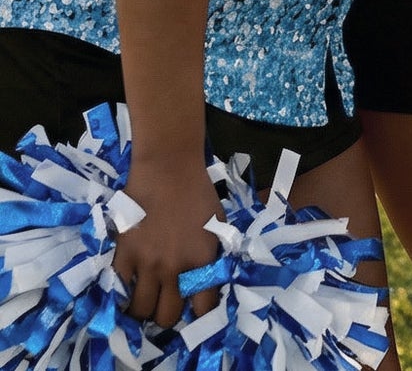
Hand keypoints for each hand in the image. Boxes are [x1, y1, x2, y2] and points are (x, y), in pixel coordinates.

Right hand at [115, 151, 223, 330]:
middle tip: (168, 303)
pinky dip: (124, 293)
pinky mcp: (123, 256)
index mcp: (203, 261)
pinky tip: (130, 286)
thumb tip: (210, 282)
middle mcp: (175, 268)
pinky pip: (119, 291)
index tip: (195, 308)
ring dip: (145, 308)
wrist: (169, 169)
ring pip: (140, 312)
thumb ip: (213, 256)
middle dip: (169, 314)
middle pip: (167, 317)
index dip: (201, 313)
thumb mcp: (218, 225)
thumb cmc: (198, 193)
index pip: (204, 308)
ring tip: (147, 297)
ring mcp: (147, 264)